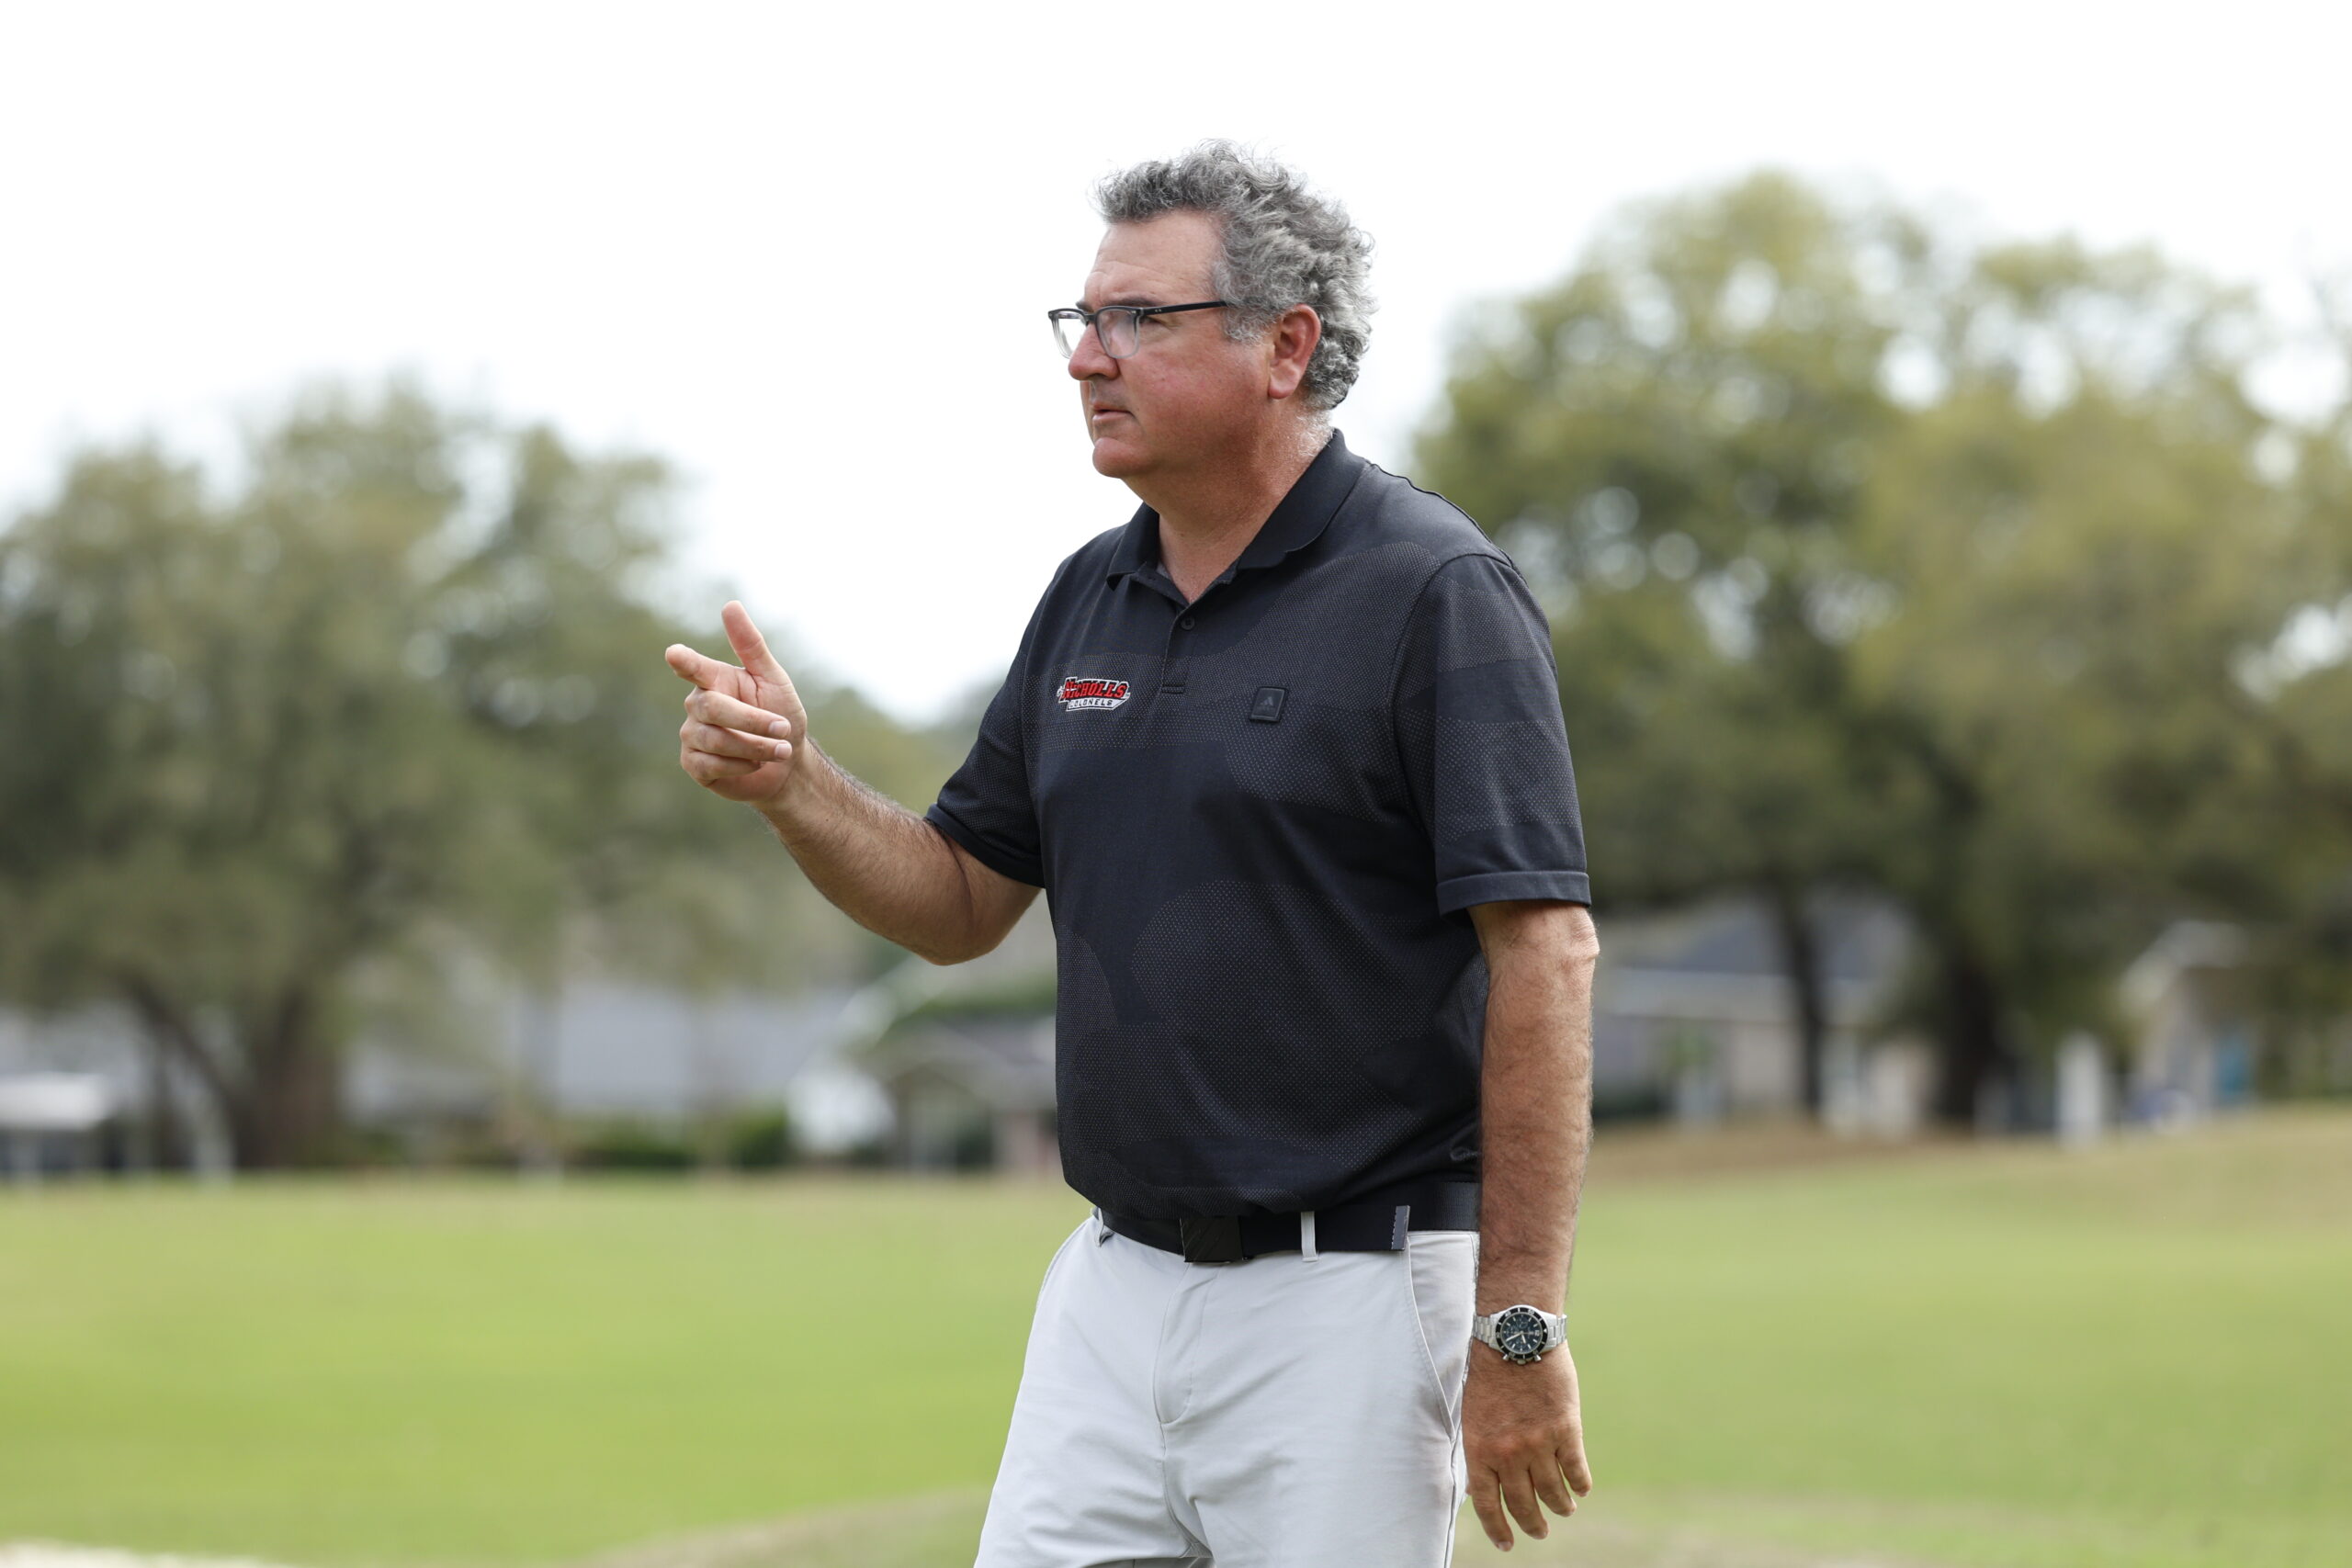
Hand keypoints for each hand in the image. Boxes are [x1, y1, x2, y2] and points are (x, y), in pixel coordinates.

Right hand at [665, 600, 809, 806]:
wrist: (788, 765)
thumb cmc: (781, 715)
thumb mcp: (773, 678)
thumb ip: (751, 645)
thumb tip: (730, 605)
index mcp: (714, 680)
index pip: (693, 667)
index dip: (684, 661)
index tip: (674, 654)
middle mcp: (698, 705)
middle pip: (712, 708)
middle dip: (752, 720)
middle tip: (783, 729)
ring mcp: (693, 735)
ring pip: (714, 739)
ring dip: (754, 746)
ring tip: (780, 749)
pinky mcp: (694, 764)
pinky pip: (710, 764)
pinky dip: (741, 765)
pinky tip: (756, 764)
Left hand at [1461, 1338, 1593, 1551]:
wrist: (1516, 1338)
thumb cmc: (1489, 1373)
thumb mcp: (1473, 1415)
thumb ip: (1482, 1450)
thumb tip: (1483, 1485)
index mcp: (1480, 1450)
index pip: (1487, 1504)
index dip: (1498, 1529)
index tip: (1507, 1544)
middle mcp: (1508, 1454)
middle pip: (1523, 1504)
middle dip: (1532, 1524)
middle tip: (1539, 1531)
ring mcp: (1539, 1444)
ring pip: (1553, 1492)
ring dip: (1559, 1506)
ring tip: (1564, 1510)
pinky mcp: (1566, 1431)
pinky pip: (1576, 1469)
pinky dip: (1580, 1484)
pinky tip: (1581, 1489)